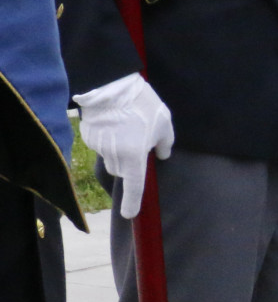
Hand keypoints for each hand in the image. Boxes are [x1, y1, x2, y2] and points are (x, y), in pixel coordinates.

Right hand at [73, 72, 174, 218]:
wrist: (110, 86)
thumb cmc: (142, 106)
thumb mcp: (164, 123)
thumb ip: (165, 143)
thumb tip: (162, 155)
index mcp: (134, 159)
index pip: (135, 187)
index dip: (133, 203)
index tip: (130, 215)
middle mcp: (114, 158)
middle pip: (121, 170)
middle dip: (129, 163)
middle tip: (138, 140)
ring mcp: (98, 148)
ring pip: (110, 156)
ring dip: (118, 148)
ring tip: (126, 125)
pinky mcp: (88, 137)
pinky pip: (100, 143)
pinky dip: (107, 137)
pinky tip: (114, 120)